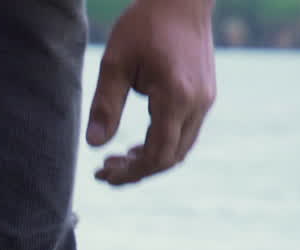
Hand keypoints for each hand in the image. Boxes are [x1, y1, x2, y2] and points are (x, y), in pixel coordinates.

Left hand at [87, 0, 215, 185]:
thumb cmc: (145, 25)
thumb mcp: (115, 62)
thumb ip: (105, 105)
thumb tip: (94, 145)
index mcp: (176, 97)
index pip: (156, 154)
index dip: (129, 173)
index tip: (102, 175)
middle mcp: (197, 104)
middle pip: (170, 158)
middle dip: (136, 171)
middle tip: (104, 171)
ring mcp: (205, 101)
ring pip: (180, 149)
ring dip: (150, 161)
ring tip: (117, 160)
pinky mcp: (205, 96)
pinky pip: (185, 134)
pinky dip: (162, 146)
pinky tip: (138, 145)